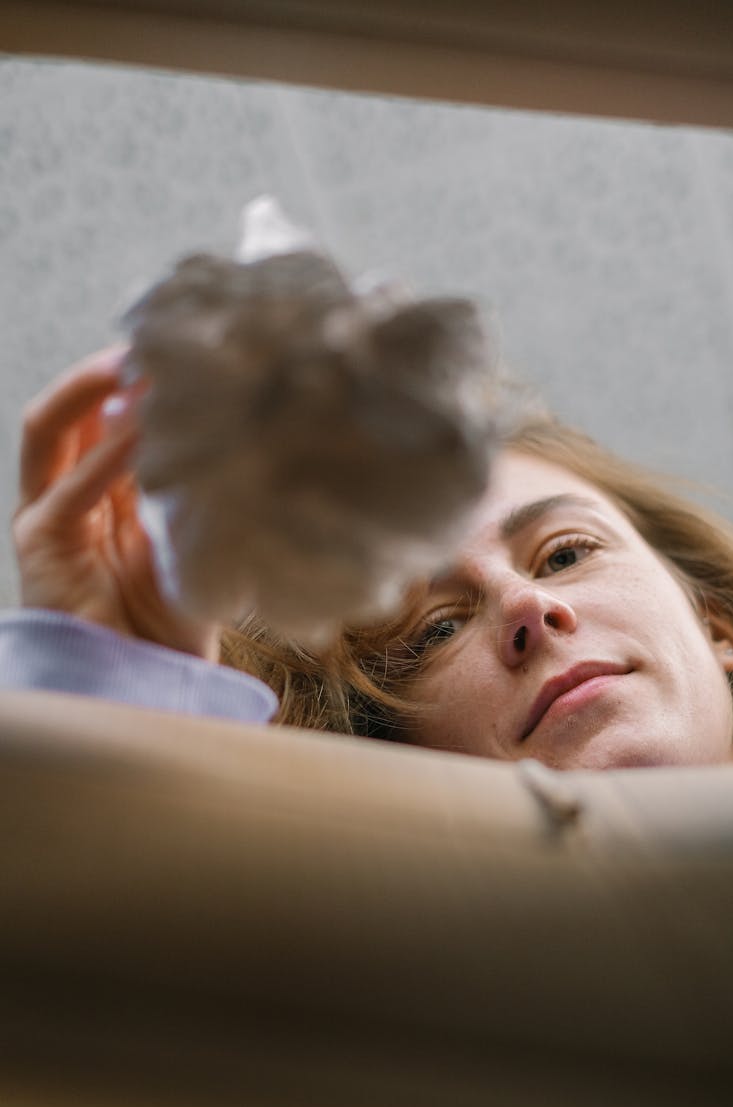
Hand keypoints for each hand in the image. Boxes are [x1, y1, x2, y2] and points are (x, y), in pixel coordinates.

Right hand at [12, 347, 220, 660]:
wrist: (150, 680)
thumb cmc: (176, 613)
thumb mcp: (190, 536)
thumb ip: (192, 489)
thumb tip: (232, 430)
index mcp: (101, 489)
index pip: (101, 412)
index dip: (131, 378)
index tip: (183, 351)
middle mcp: (66, 493)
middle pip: (67, 406)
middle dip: (103, 368)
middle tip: (154, 342)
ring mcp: (47, 514)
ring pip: (50, 426)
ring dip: (91, 388)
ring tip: (141, 364)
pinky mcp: (41, 542)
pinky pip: (70, 489)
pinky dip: (105, 457)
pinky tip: (143, 432)